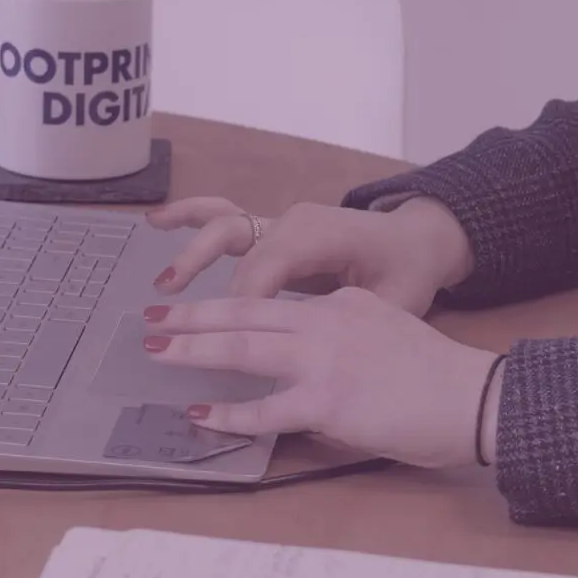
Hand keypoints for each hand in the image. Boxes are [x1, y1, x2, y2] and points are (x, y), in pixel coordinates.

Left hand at [143, 288, 502, 468]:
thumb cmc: (440, 379)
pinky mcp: (327, 401)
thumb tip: (316, 365)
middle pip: (247, 312)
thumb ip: (350, 337)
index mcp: (344, 304)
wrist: (473, 397)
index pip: (279, 304)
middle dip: (195, 316)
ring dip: (195, 349)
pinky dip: (229, 413)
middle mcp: (329, 322)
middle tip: (155, 319)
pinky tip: (202, 415)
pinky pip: (265, 408)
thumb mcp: (390, 333)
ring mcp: (325, 360)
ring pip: (245, 348)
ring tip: (159, 351)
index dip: (233, 308)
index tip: (203, 313)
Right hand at [146, 195, 474, 315]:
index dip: (244, 305)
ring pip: (225, 226)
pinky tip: (156, 222)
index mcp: (323, 236)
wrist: (420, 239)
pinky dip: (191, 217)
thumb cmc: (410, 273)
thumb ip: (357, 324)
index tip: (221, 342)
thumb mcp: (394, 302)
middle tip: (170, 316)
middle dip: (203, 280)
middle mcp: (296, 223)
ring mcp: (282, 221)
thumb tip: (322, 360)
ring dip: (190, 250)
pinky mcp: (274, 228)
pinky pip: (226, 217)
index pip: (269, 270)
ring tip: (163, 281)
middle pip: (240, 251)